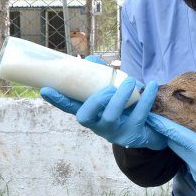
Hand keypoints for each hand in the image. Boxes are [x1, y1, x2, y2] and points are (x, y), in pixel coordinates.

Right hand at [40, 57, 166, 150]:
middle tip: (110, 87)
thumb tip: (90, 61)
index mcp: (90, 114)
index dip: (58, 99)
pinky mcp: (132, 134)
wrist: (148, 132)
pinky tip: (149, 85)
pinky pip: (138, 116)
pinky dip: (144, 98)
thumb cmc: (124, 109)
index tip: (46, 89)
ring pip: (111, 116)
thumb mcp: (111, 95)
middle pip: (86, 117)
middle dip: (96, 99)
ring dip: (120, 97)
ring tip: (130, 81)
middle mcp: (97, 126)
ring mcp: (114, 132)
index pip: (70, 108)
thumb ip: (101, 78)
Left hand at [146, 110, 195, 195]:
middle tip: (162, 116)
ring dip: (181, 142)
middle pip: (174, 145)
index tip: (147, 114)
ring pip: (183, 155)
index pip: (174, 135)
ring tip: (182, 127)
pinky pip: (191, 164)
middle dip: (168, 131)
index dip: (159, 124)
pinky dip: (191, 153)